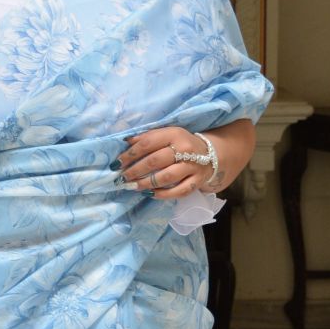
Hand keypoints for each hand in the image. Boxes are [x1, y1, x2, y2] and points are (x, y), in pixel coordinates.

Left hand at [115, 120, 254, 200]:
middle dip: (135, 170)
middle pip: (155, 161)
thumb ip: (148, 137)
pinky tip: (151, 194)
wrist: (211, 153)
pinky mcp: (197, 181)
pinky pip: (179, 191)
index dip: (131, 154)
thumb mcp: (167, 134)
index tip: (117, 162)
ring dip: (146, 183)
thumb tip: (126, 142)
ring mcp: (193, 166)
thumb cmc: (181, 143)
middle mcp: (185, 149)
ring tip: (133, 186)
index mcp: (174, 134)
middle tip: (123, 177)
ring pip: (166, 177)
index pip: (148, 143)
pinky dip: (164, 194)